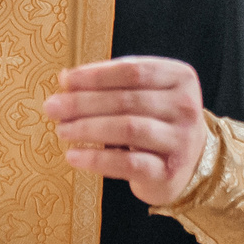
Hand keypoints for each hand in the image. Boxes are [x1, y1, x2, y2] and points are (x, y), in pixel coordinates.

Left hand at [42, 56, 208, 204]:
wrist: (191, 165)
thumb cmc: (157, 122)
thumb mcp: (144, 94)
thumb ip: (111, 83)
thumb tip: (66, 80)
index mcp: (180, 78)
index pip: (133, 71)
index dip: (95, 75)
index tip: (65, 81)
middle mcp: (185, 107)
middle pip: (126, 100)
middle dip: (83, 103)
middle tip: (52, 107)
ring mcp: (180, 141)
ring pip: (128, 129)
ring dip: (88, 128)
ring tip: (61, 130)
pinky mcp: (168, 172)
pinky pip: (127, 163)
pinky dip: (96, 159)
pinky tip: (74, 156)